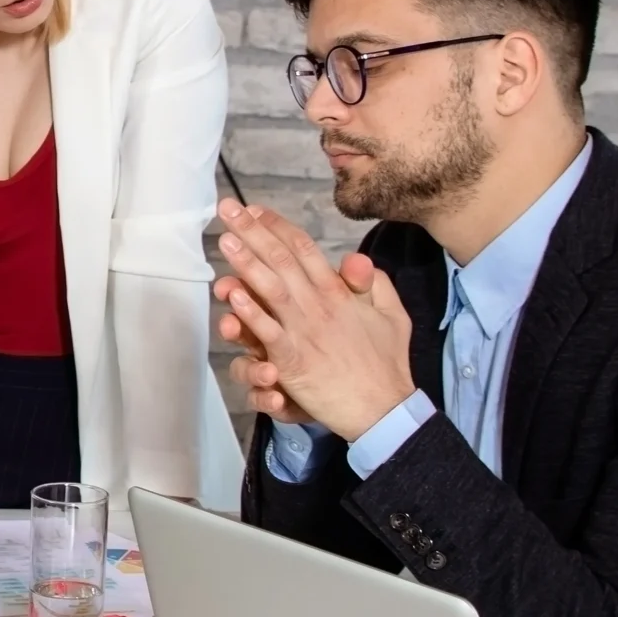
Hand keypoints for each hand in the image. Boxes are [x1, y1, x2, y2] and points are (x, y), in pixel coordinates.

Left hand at [211, 199, 415, 440]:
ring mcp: (304, 331)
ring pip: (271, 288)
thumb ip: (374, 283)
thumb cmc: (386, 362)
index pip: (304, 249)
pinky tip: (233, 294)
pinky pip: (269, 332)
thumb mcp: (392, 314)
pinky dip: (251, 313)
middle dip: (252, 231)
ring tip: (225, 238)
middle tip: (227, 208)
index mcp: (339, 292)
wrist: (384, 408)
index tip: (255, 210)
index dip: (278, 227)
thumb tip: (355, 258)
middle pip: (281, 259)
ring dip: (245, 262)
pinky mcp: (293, 360)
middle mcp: (319, 305)